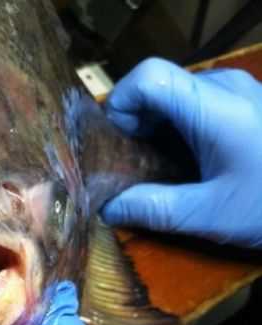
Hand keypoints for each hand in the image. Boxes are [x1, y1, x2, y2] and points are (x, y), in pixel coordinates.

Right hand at [102, 57, 261, 248]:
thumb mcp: (211, 215)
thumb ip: (154, 209)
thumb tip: (108, 209)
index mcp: (213, 106)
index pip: (148, 77)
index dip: (121, 104)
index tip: (118, 143)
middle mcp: (225, 88)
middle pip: (158, 87)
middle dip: (135, 123)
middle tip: (132, 164)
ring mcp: (240, 93)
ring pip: (176, 96)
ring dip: (157, 128)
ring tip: (159, 168)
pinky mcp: (249, 104)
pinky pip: (198, 104)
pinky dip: (180, 129)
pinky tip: (188, 163)